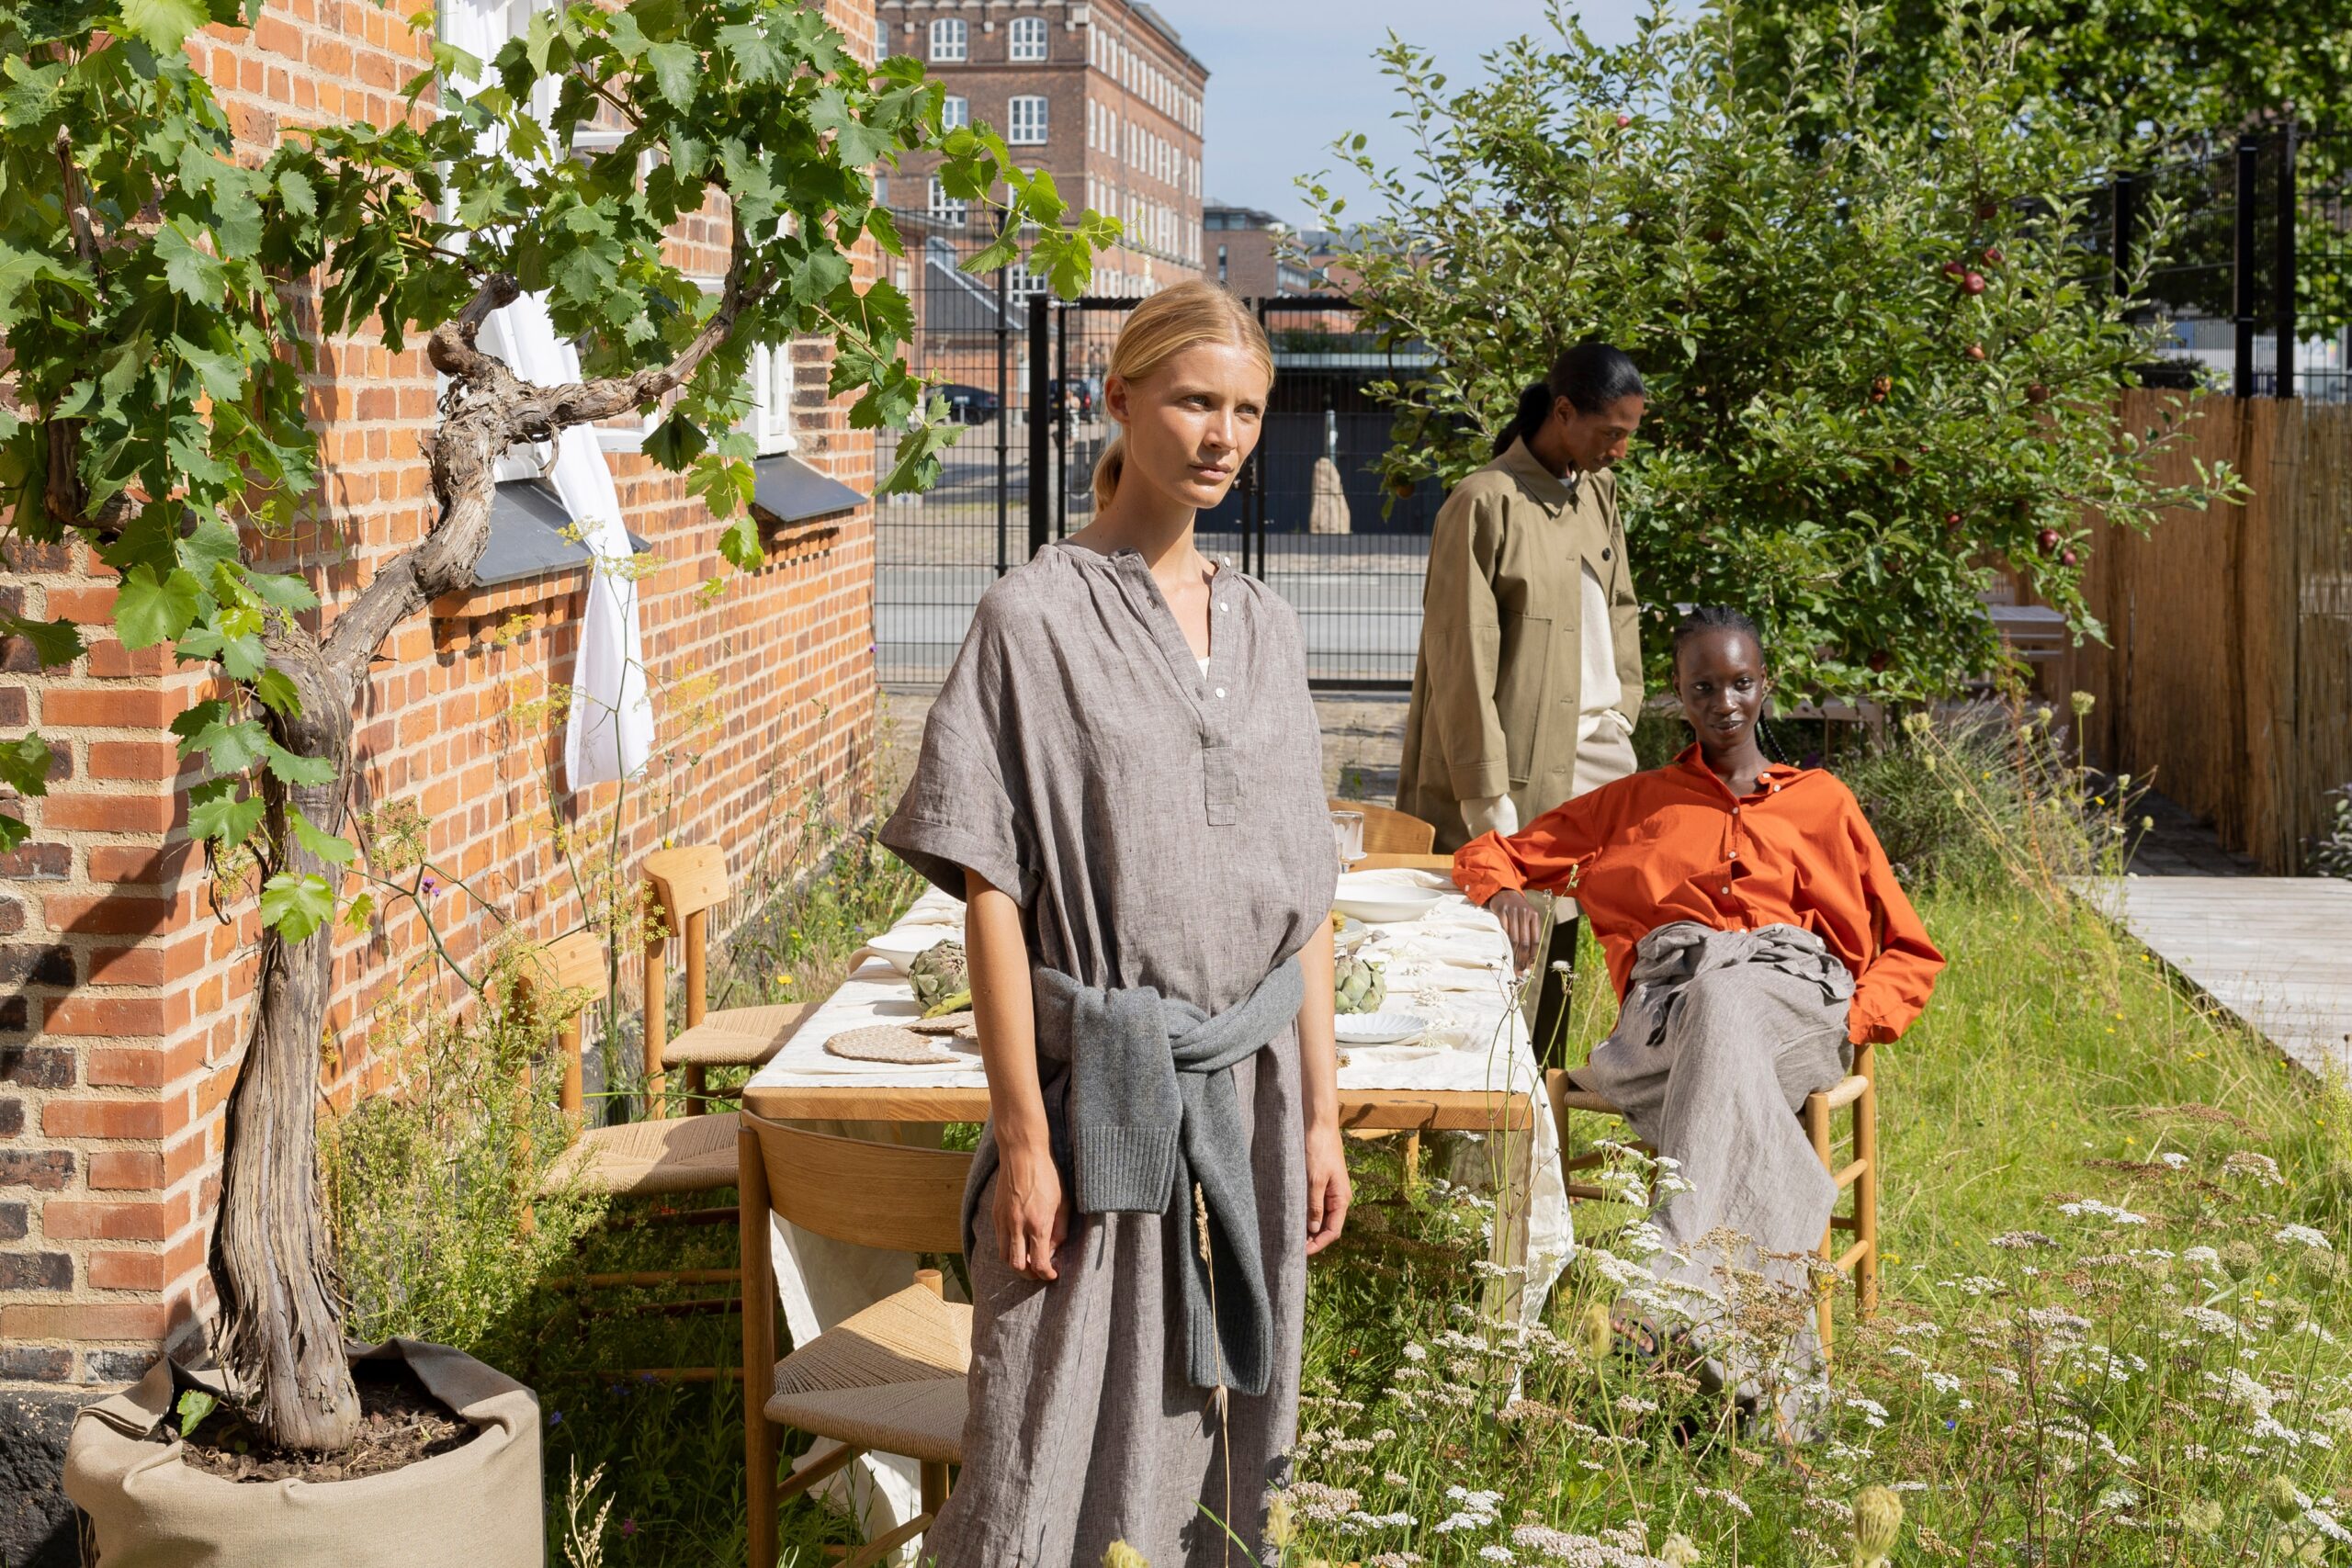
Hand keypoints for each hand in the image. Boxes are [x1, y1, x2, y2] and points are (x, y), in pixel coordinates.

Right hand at [991, 1137, 1067, 1282]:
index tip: (1053, 1274)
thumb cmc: (1048, 1175)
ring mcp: (1003, 1220)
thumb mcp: (1064, 1202)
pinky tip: (1019, 1242)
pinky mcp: (995, 1213)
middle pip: (1017, 1266)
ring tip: (1029, 1258)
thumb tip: (1055, 1250)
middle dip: (1030, 1275)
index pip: (1039, 1263)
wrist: (1022, 1152)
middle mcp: (1018, 1225)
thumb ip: (1060, 1230)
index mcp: (1038, 1223)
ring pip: (1004, 1256)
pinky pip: (999, 1240)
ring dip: (1016, 1262)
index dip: (1047, 1274)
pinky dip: (1008, 1247)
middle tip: (1040, 1271)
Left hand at [1303, 1118, 1350, 1255]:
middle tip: (1292, 1248)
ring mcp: (1328, 1189)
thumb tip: (1312, 1229)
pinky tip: (1291, 1217)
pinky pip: (1313, 1204)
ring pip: (1319, 1216)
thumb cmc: (1318, 1148)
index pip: (1332, 1231)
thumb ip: (1314, 1204)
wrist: (1317, 1122)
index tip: (1301, 1253)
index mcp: (1341, 1198)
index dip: (1318, 1244)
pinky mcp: (1319, 1182)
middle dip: (1312, 1239)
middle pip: (1326, 1226)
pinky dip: (1304, 1213)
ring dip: (1307, 1227)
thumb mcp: (1315, 1178)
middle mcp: (1337, 1196)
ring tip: (1289, 1235)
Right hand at [1487, 888, 1544, 972]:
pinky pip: (1503, 932)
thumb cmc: (1517, 910)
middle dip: (1522, 959)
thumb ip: (1530, 933)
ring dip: (1513, 955)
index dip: (1532, 956)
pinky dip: (1503, 944)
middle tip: (1519, 971)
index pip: (1535, 940)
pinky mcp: (1501, 911)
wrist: (1504, 892)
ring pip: (1514, 939)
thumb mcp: (1527, 917)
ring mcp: (1513, 912)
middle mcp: (1525, 914)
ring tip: (1511, 966)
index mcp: (1534, 917)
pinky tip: (1503, 952)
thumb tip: (1530, 959)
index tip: (1528, 967)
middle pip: (1525, 942)